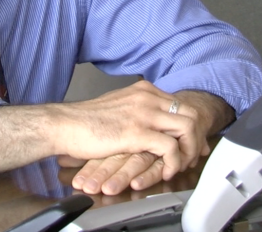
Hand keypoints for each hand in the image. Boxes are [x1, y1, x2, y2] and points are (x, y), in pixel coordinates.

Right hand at [53, 81, 201, 180]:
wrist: (64, 125)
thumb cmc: (85, 120)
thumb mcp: (118, 105)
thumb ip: (137, 109)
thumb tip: (152, 121)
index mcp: (144, 90)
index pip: (182, 104)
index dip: (192, 126)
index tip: (193, 142)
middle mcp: (147, 98)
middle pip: (191, 114)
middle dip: (196, 137)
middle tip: (193, 155)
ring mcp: (144, 113)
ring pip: (187, 128)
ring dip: (189, 150)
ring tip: (181, 165)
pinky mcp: (137, 132)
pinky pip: (170, 148)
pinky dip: (173, 162)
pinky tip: (166, 171)